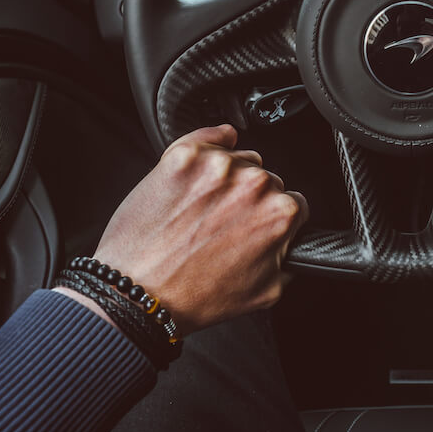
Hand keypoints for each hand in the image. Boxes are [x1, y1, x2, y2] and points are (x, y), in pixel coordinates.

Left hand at [68, 124, 308, 334]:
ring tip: (202, 208)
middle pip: (266, 179)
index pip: (294, 203)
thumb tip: (291, 246)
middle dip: (249, 199)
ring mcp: (218, 166)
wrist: (137, 293)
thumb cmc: (192, 296)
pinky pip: (209, 135)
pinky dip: (212, 143)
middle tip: (223, 225)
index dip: (274, 219)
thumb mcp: (264, 293)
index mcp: (279, 214)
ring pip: (239, 158)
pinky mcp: (185, 155)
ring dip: (228, 177)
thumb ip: (289, 262)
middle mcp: (254, 184)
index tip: (255, 226)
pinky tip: (204, 164)